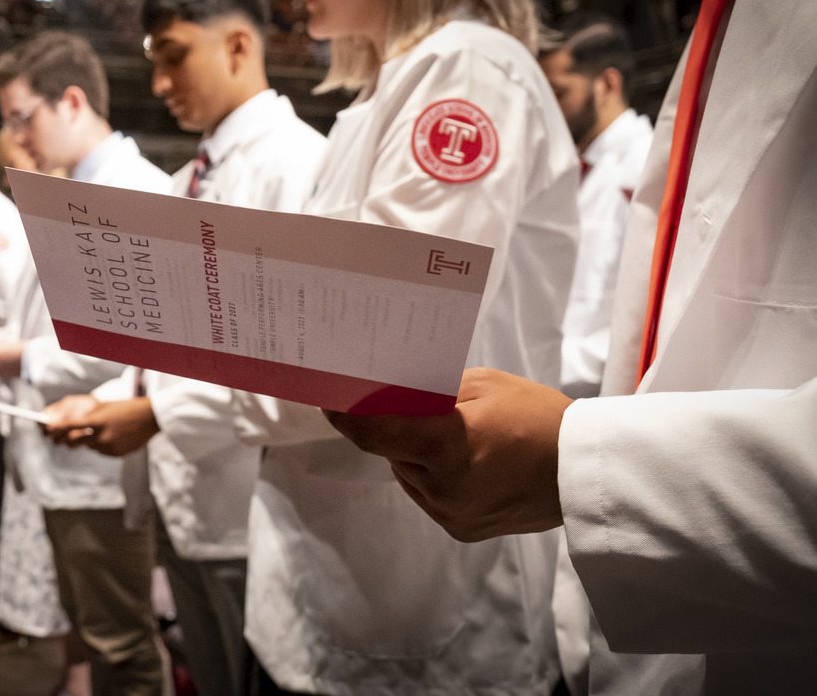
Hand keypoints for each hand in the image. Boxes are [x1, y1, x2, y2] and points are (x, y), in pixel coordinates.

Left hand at [46, 397, 157, 456]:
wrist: (149, 417)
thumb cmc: (124, 409)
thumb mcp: (104, 408)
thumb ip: (87, 418)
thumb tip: (69, 428)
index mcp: (97, 420)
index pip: (71, 425)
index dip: (57, 428)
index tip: (47, 429)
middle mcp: (101, 435)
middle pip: (73, 442)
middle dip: (67, 440)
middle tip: (63, 438)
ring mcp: (109, 446)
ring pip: (89, 447)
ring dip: (90, 441)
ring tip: (105, 430)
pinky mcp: (115, 453)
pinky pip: (101, 451)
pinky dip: (102, 445)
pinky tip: (114, 436)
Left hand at [323, 367, 569, 541]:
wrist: (585, 470)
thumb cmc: (538, 416)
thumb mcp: (482, 385)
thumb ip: (430, 391)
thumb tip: (387, 393)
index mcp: (445, 447)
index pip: (373, 433)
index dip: (346, 416)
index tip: (330, 400)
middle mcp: (441, 488)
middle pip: (393, 452)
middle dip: (397, 430)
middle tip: (413, 408)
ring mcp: (450, 514)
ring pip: (408, 475)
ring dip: (416, 456)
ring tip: (456, 437)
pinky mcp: (461, 530)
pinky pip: (429, 495)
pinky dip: (435, 477)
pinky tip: (467, 463)